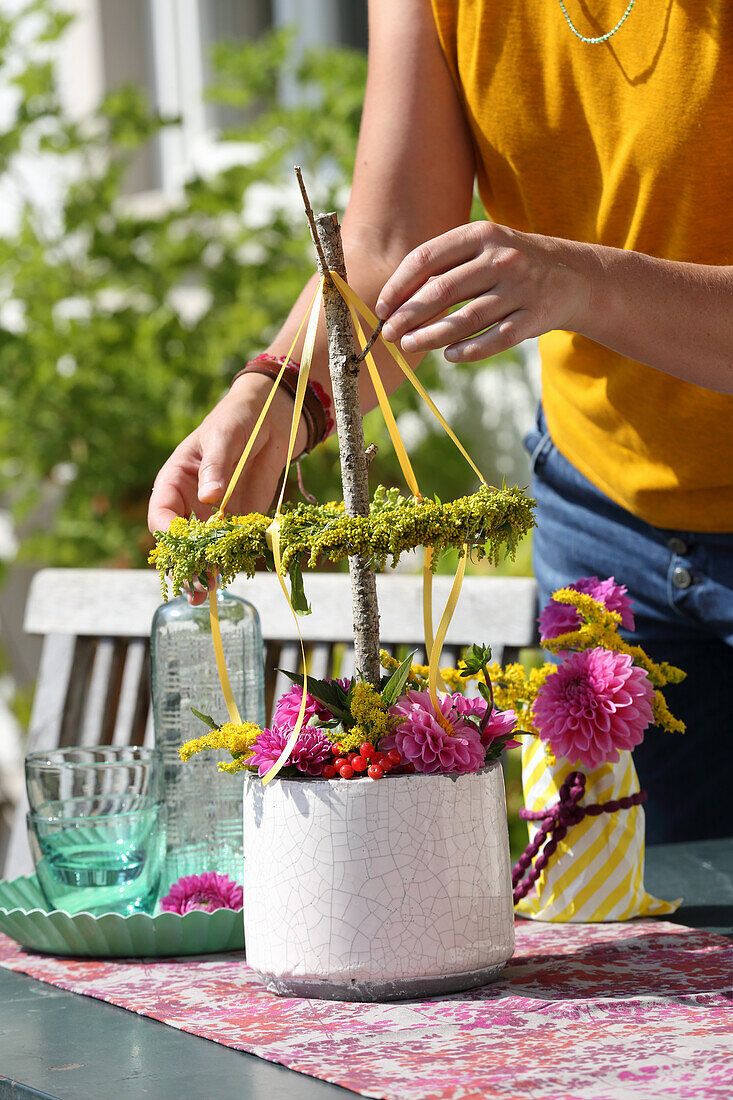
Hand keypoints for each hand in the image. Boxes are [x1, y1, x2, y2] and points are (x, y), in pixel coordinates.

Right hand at [148, 375, 307, 602]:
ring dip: (205, 572)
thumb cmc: (236, 420)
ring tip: (206, 595)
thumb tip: (209, 497)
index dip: (169, 534)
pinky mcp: (238, 521)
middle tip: (193, 587)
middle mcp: (190, 504)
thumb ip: (215, 466)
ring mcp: (213, 516)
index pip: (162, 515)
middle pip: (180, 542)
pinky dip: (231, 562)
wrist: (270, 420)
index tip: (182, 545)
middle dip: (185, 564)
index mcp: (174, 482)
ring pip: (203, 550)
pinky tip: (233, 576)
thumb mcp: (223, 437)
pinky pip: (231, 546)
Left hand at [375, 222, 592, 360]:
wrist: (574, 277)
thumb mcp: (483, 249)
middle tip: (389, 333)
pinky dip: (468, 350)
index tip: (381, 307)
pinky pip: (494, 340)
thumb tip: (397, 299)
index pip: (427, 258)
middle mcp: (501, 259)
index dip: (399, 285)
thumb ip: (446, 266)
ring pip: (465, 319)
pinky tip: (449, 356)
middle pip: (442, 290)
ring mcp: (520, 289)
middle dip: (408, 315)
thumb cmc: (512, 265)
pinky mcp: (534, 318)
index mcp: (481, 235)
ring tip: (409, 346)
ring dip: (431, 337)